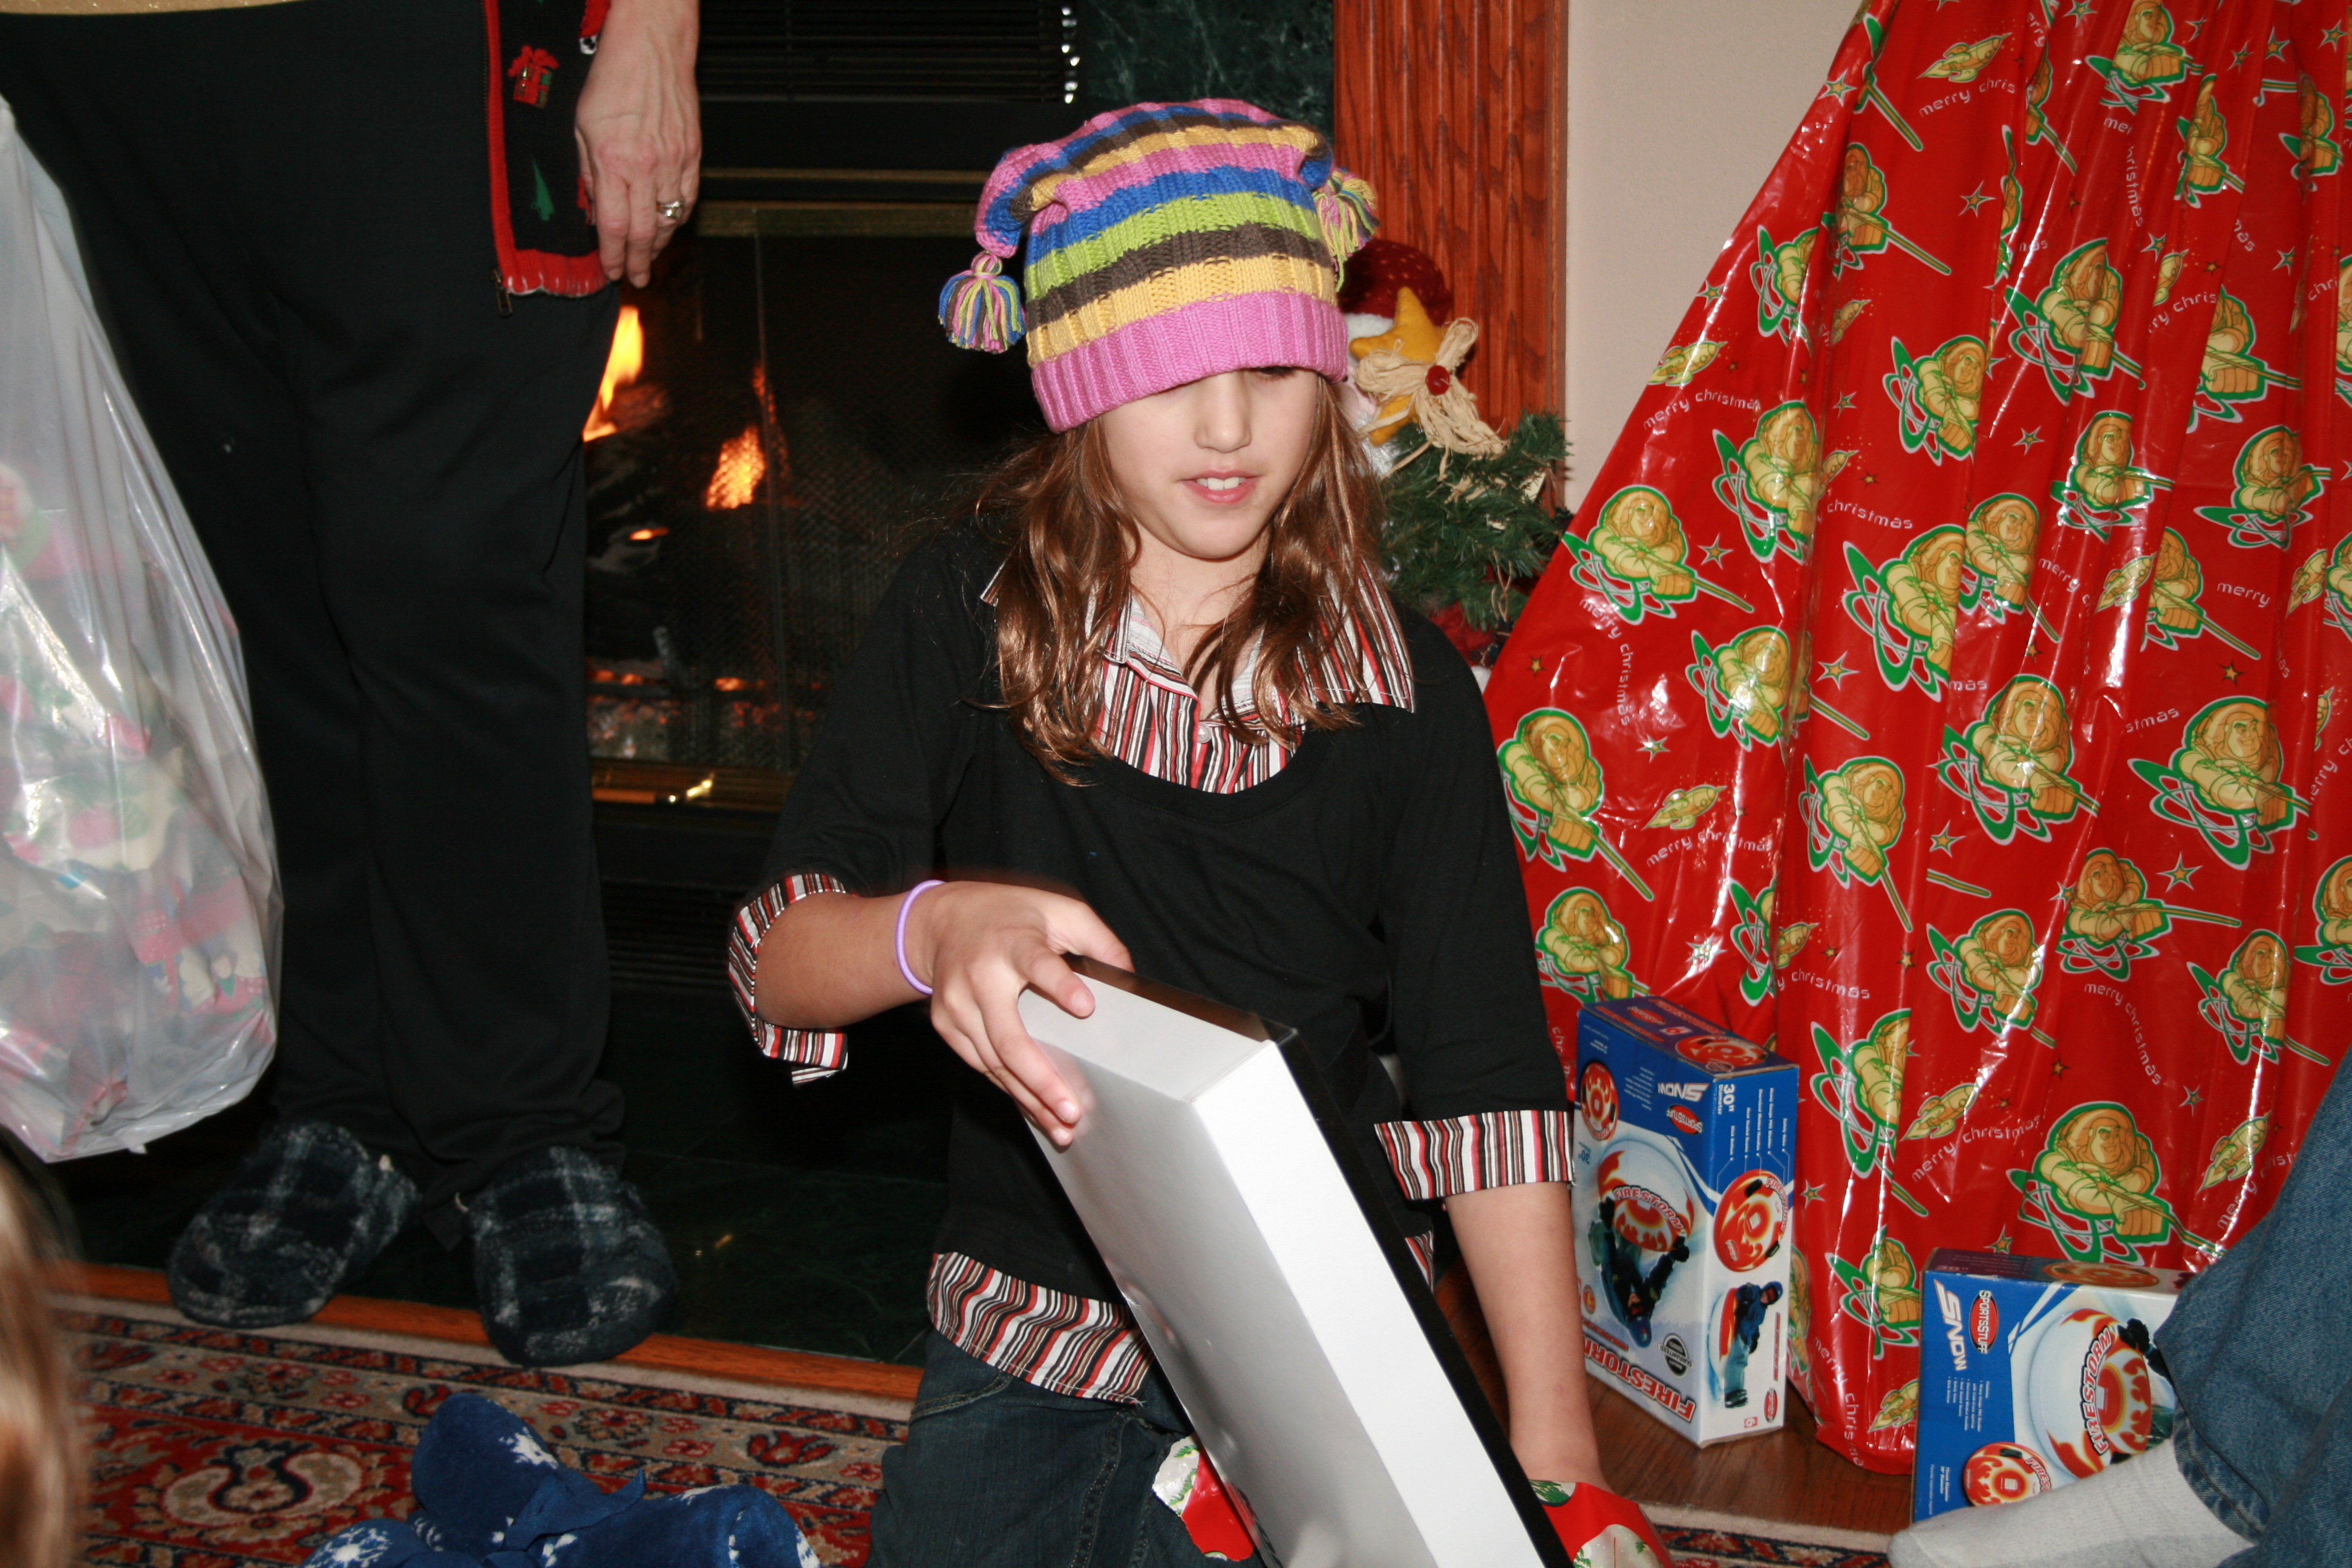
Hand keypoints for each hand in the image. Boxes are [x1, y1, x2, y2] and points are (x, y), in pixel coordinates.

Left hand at [575, 0, 700, 286]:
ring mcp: (675, 162)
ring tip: (650, 257)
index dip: (613, 256)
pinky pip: (687, 198)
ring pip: (670, 219)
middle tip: (636, 278)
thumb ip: (587, 171)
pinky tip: (669, 226)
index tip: (611, 271)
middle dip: (639, 261)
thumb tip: (590, 208)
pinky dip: (678, 218)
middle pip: (645, 232)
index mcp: (614, 161)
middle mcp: (647, 167)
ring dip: (659, 244)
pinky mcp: (693, 153)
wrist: (653, 45)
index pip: (614, 226)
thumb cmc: (613, 77)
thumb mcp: (581, 125)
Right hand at [906, 882, 1132, 1146]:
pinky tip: (1034, 1111)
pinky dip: (1008, 1090)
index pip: (1037, 964)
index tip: (1086, 1007)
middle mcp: (980, 976)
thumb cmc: (1009, 916)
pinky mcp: (947, 1026)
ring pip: (994, 1063)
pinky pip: (981, 1066)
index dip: (1060, 985)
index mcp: (1013, 943)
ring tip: (1061, 1127)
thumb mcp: (1058, 910)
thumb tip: (1128, 978)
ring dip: (1029, 1098)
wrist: (940, 923)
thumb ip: (1097, 939)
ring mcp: (958, 1005)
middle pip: (1010, 1037)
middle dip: (1042, 1079)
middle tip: (1073, 1110)